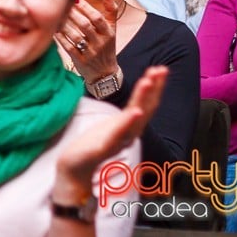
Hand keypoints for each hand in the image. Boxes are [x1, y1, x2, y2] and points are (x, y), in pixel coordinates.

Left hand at [55, 0, 118, 82]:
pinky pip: (68, 47)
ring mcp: (90, 53)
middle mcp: (101, 43)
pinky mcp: (80, 61)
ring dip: (65, 25)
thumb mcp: (112, 29)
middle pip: (85, 26)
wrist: (105, 72)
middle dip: (73, 14)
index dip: (86, 8)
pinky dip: (61, 38)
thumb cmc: (106, 46)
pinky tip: (54, 30)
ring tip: (57, 15)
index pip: (97, 18)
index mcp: (109, 33)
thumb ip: (111, 10)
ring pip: (76, 36)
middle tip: (63, 5)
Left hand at [55, 66, 166, 195]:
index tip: (160, 69)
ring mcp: (118, 141)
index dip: (154, 87)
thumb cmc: (93, 144)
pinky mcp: (104, 148)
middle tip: (162, 70)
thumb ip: (125, 117)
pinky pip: (118, 135)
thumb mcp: (113, 126)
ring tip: (148, 81)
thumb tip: (136, 103)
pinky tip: (135, 112)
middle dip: (154, 89)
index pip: (145, 104)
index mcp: (129, 127)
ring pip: (134, 118)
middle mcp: (128, 134)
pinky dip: (127, 123)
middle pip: (145, 109)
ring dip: (142, 99)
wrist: (75, 166)